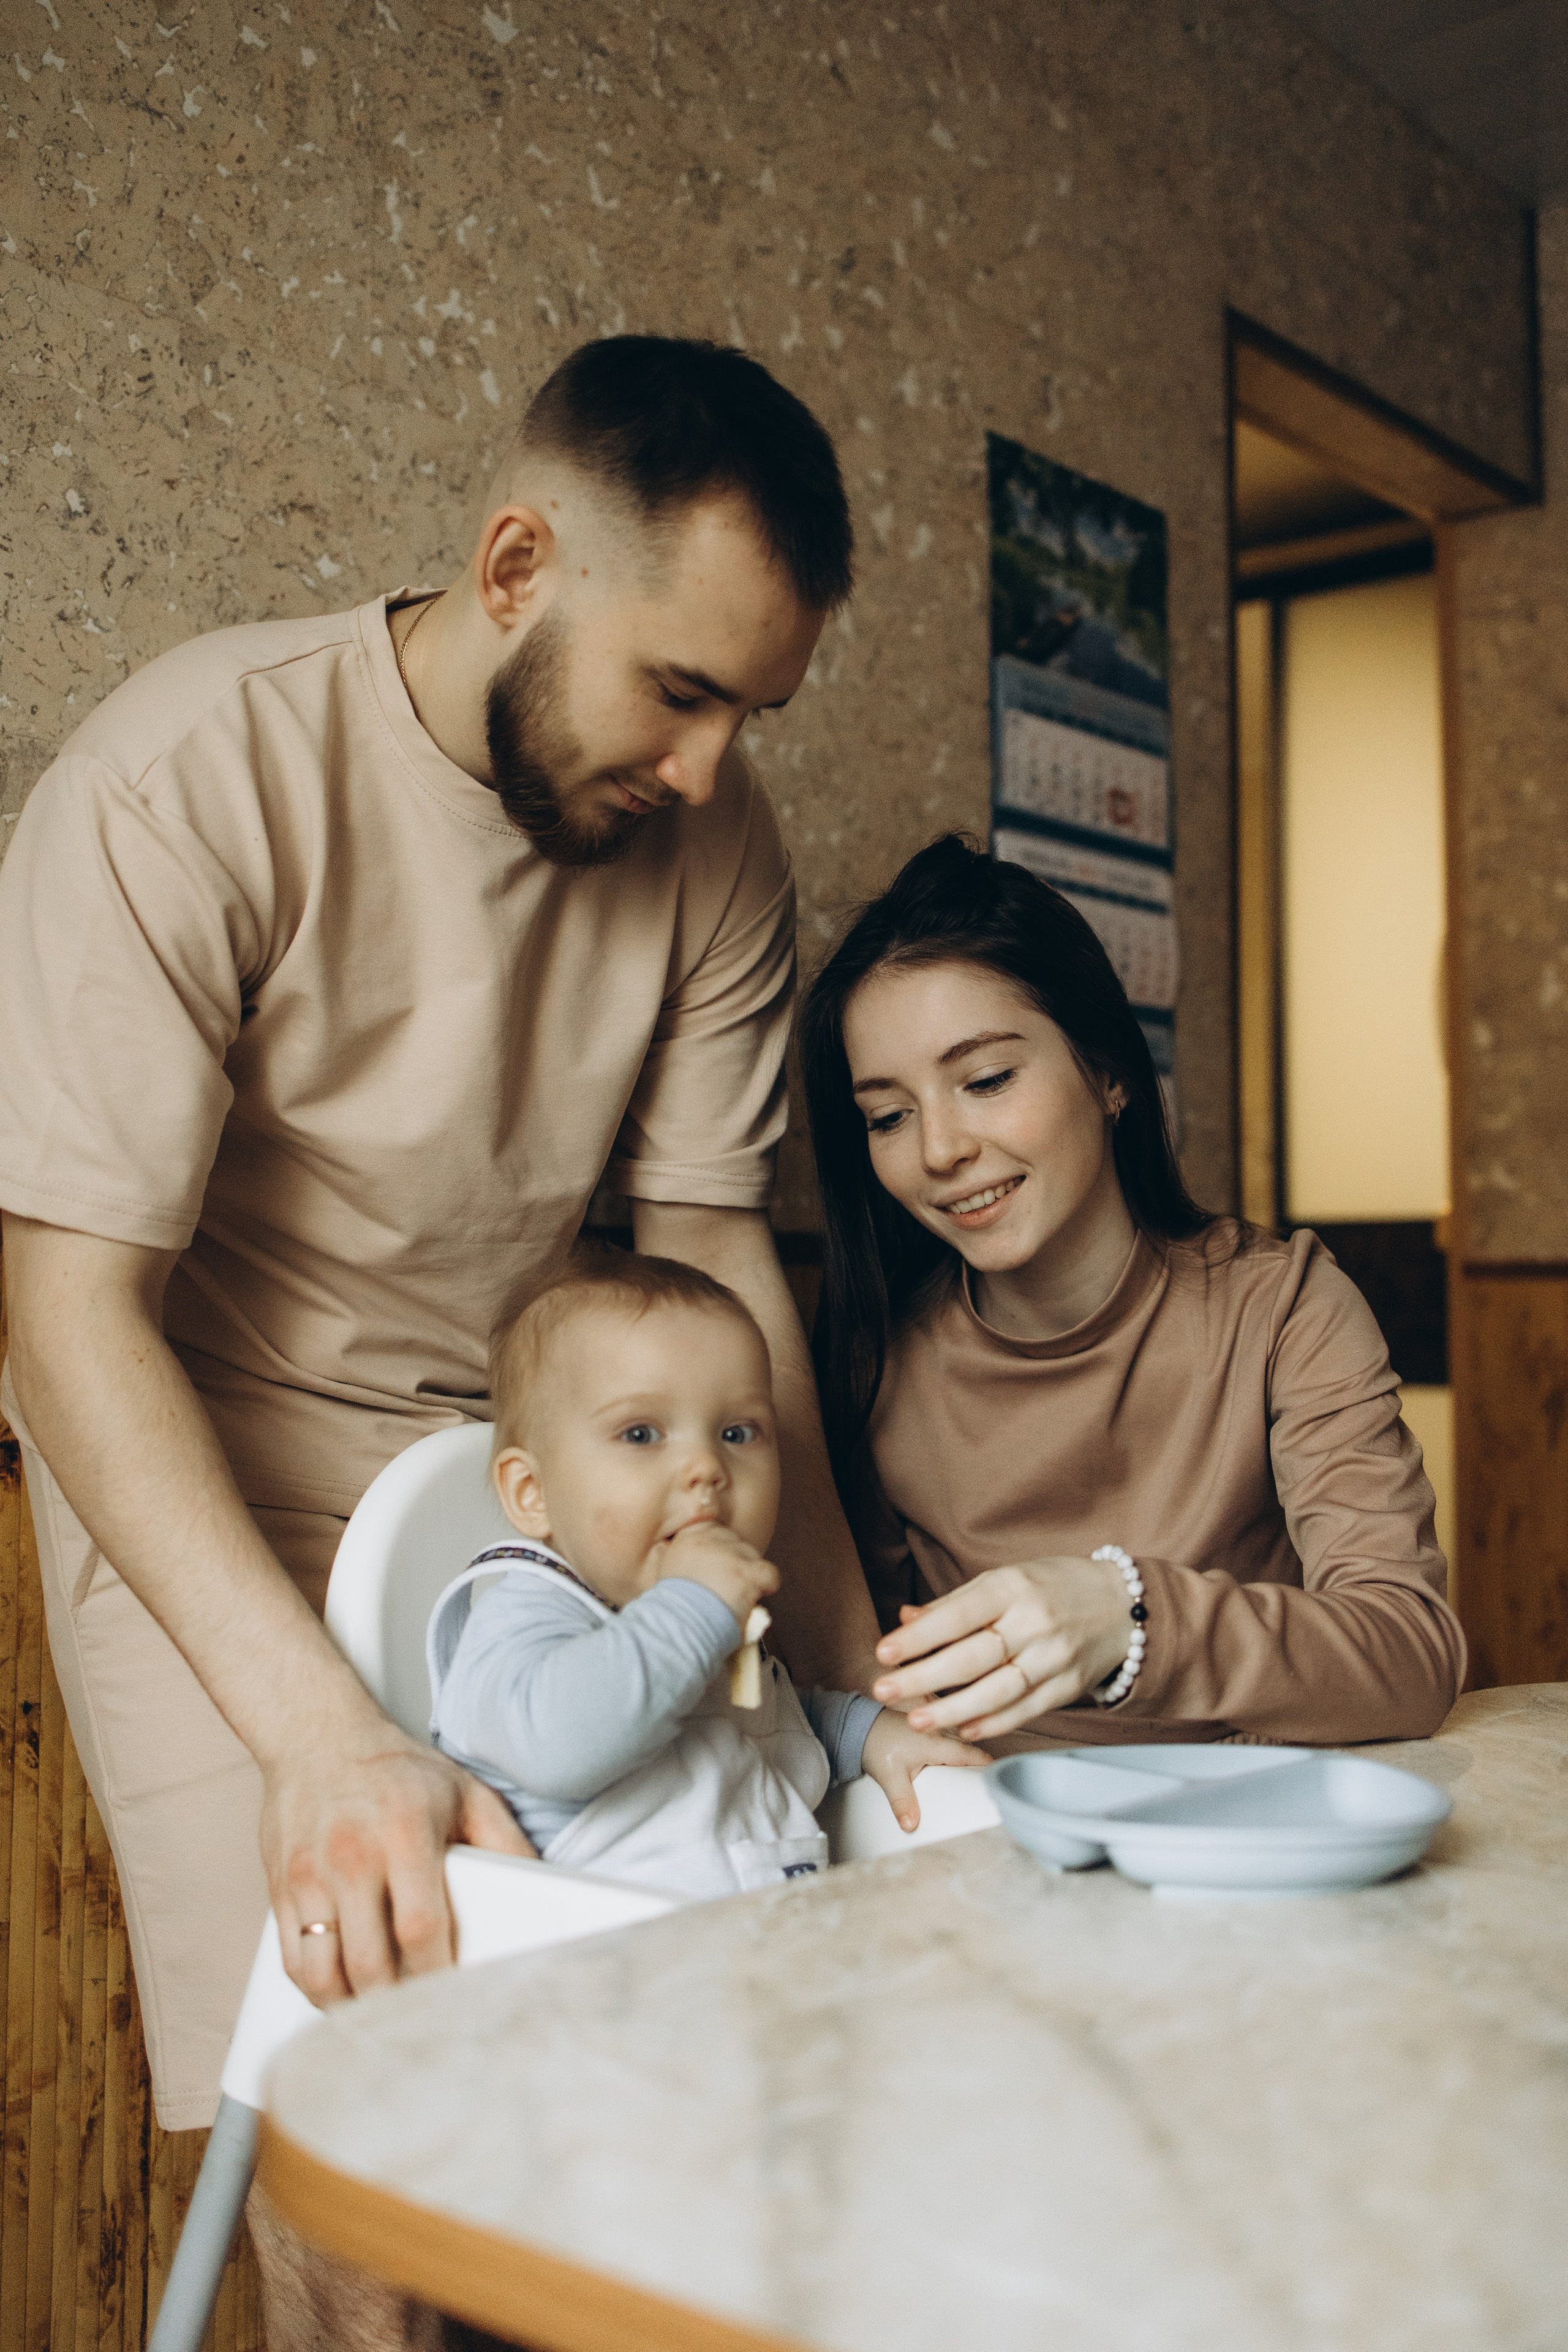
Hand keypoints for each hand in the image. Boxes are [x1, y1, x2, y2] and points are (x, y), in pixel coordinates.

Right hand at [262, 1725, 533, 2006]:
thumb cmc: (396, 1769)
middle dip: (396, 2007)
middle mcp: (352, 1857)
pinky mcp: (280, 1889)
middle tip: (422, 2023)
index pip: (421, 1928)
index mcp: (404, 1834)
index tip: (455, 2000)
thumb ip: (505, 1842)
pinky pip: (293, 1963)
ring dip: (352, 2009)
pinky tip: (343, 1996)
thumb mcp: (465, 1791)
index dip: (438, 1976)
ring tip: (380, 2019)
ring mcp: (309, 1876)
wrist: (316, 1734)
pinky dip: (317, 1992)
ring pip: (323, 1974)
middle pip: (370, 1964)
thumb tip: (543, 1888)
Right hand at [652, 1519, 779, 1630]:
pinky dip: (766, 1586)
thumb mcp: (658, 1571)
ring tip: (735, 1596)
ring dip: (747, 1574)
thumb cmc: (668, 1604)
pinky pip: (769, 1574)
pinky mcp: (749, 1573)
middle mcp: (713, 1537)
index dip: (717, 1550)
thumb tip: (666, 1546)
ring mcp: (733, 1554)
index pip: (714, 1529)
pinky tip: (754, 1598)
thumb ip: (666, 1555)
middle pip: (736, 1542)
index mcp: (690, 1534)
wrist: (678, 1622)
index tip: (713, 1568)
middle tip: (724, 1586)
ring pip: (752, 1556)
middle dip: (733, 1563)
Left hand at [860, 1709, 990, 1832]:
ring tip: (979, 1786)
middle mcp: (943, 1735)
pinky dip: (959, 1757)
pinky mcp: (931, 1734)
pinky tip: (958, 1774)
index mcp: (938, 1743)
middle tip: (993, 1791)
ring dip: (971, 1762)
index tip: (1004, 1781)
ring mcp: (938, 1733)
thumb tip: (911, 1825)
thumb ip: (902, 1801)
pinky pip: (953, 1746)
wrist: (859, 1727)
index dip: (990, 1768)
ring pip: (964, 1748)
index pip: (973, 1756)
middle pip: (972, 1753)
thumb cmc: (875, 1744)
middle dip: (983, 1770)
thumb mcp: (889, 1775)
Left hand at [870, 1557, 1131, 1738]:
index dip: (918, 1637)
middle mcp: (1034, 1622)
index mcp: (1013, 1587)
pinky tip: (962, 1729)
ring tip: (916, 1719)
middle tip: (883, 1690)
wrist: (1123, 1605)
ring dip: (952, 1709)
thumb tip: (904, 1620)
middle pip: (973, 1657)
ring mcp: (1055, 1657)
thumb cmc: (1052, 1588)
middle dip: (923, 1677)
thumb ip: (955, 1604)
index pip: (957, 1615)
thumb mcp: (1005, 1580)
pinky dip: (993, 1722)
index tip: (883, 1652)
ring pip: (997, 1691)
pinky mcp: (1069, 1685)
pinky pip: (1026, 1709)